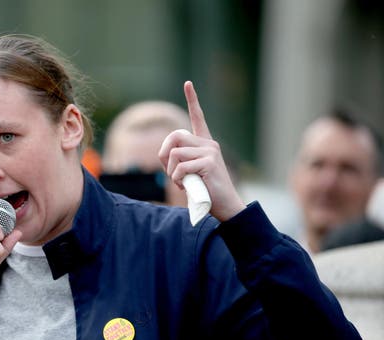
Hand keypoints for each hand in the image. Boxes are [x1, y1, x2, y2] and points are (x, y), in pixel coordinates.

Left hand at [159, 81, 244, 221]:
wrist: (226, 206)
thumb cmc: (206, 191)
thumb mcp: (191, 173)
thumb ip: (181, 161)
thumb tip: (166, 156)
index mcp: (205, 144)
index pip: (198, 118)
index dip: (192, 100)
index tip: (188, 83)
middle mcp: (209, 144)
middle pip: (174, 136)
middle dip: (163, 154)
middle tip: (170, 172)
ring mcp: (210, 152)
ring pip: (175, 154)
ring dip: (171, 172)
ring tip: (182, 182)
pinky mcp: (209, 162)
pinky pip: (180, 168)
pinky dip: (178, 180)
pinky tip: (187, 186)